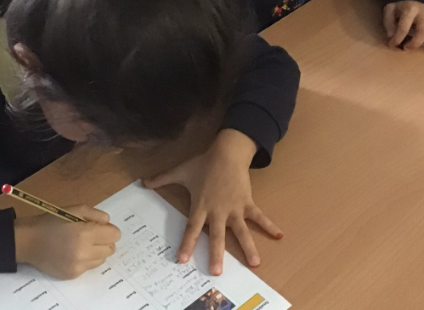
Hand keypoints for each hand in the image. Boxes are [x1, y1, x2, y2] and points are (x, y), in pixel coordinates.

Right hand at [15, 205, 119, 279]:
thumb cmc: (53, 221)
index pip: (114, 235)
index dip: (109, 229)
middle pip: (111, 249)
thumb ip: (97, 215)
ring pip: (102, 259)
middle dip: (104, 241)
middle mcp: (84, 252)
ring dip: (96, 251)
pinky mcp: (72, 274)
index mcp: (86, 233)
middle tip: (92, 235)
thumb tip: (109, 224)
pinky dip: (86, 259)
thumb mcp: (76, 209)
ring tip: (81, 244)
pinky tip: (73, 252)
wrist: (29, 241)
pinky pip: (89, 267)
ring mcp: (78, 265)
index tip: (100, 227)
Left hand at [142, 129, 282, 275]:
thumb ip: (161, 179)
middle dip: (216, 254)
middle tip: (216, 271)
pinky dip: (269, 225)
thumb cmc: (203, 163)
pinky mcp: (246, 202)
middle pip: (217, 236)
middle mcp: (217, 210)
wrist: (226, 152)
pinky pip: (259, 216)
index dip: (187, 244)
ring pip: (241, 231)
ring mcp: (234, 208)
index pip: (192, 228)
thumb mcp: (180, 171)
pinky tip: (280, 235)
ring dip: (248, 247)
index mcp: (200, 205)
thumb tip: (143, 182)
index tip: (183, 260)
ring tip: (255, 263)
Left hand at [383, 1, 423, 49]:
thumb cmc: (400, 8)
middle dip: (415, 43)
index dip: (397, 39)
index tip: (392, 44)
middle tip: (406, 48)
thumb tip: (391, 36)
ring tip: (422, 45)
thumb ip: (388, 23)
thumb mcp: (389, 11)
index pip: (404, 27)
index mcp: (410, 10)